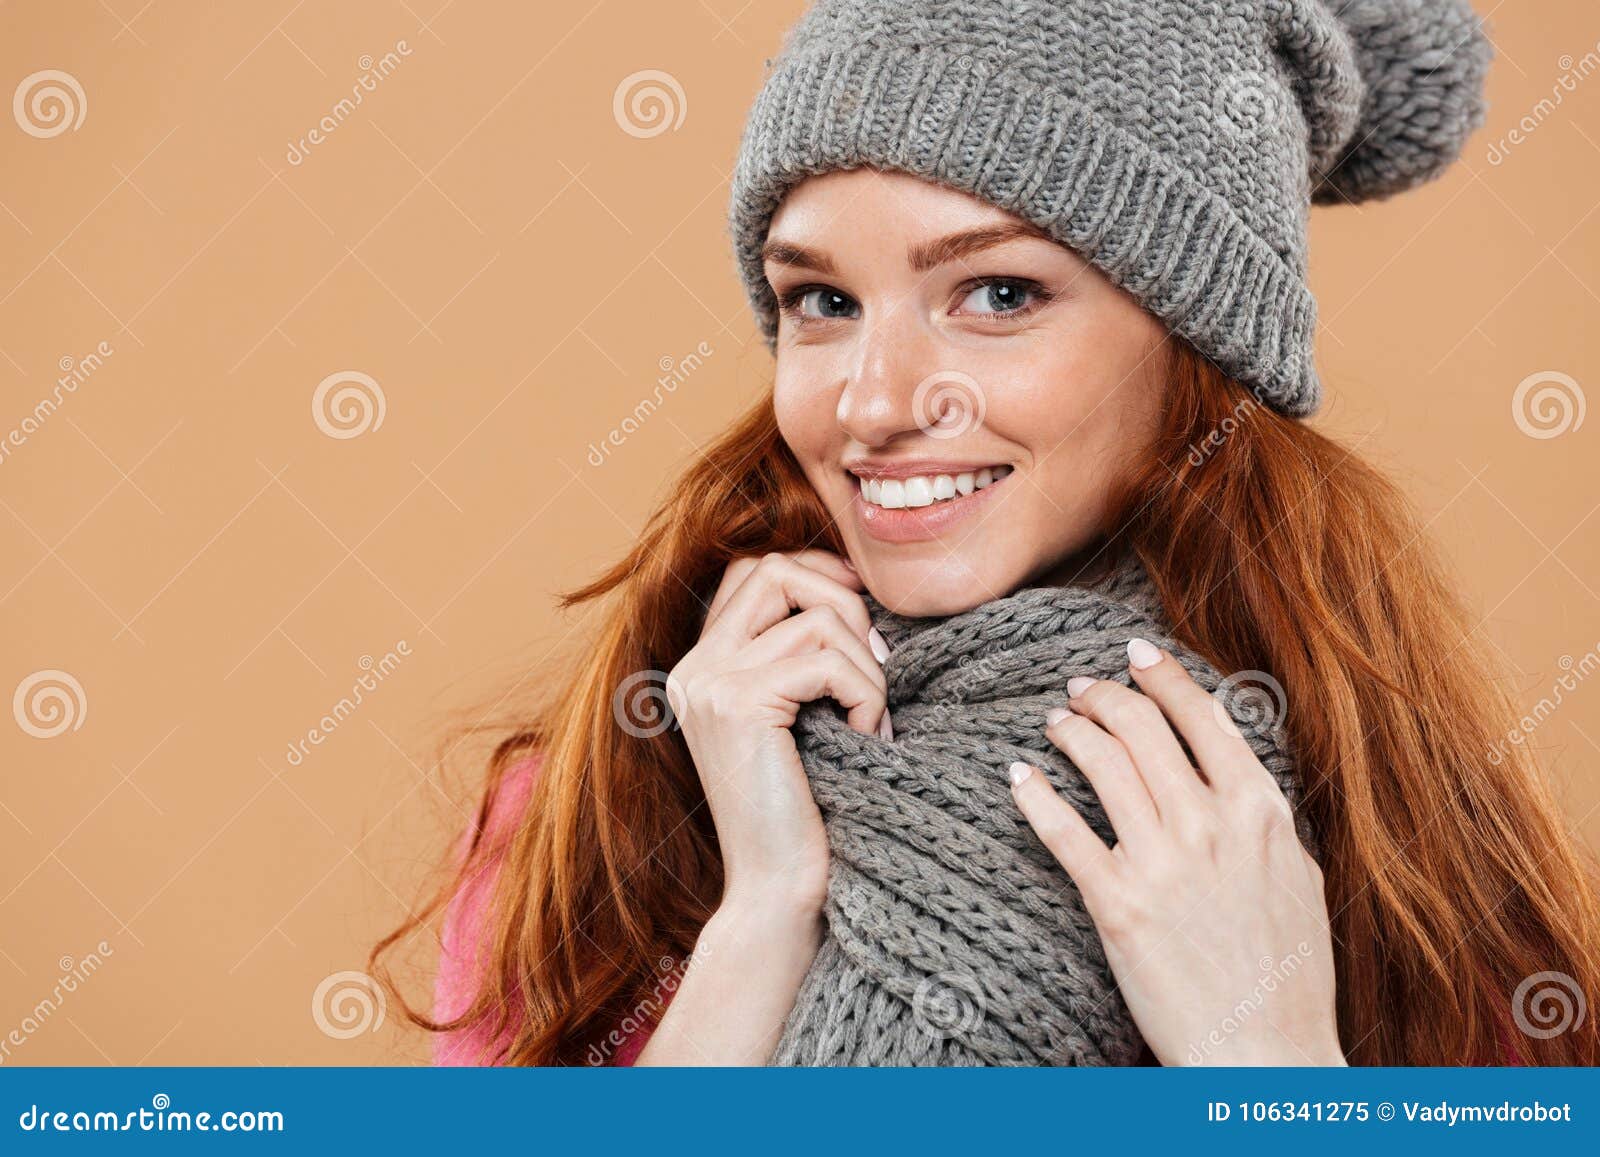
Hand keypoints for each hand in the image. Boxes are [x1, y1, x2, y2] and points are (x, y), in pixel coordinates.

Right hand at [666, 549, 888, 914]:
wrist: (778, 890)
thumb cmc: (804, 810)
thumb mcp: (799, 718)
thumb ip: (801, 656)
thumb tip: (856, 590)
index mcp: (702, 667)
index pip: (753, 570)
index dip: (815, 573)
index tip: (862, 614)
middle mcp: (694, 668)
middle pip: (776, 570)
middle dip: (844, 604)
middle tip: (875, 665)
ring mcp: (710, 683)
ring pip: (816, 618)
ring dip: (867, 666)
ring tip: (873, 720)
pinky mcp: (738, 705)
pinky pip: (828, 662)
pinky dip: (866, 694)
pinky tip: (867, 737)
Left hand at [1007, 638, 1344, 1065]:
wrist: (1266, 1054)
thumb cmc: (1288, 973)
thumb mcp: (1298, 877)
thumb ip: (1266, 819)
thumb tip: (1240, 777)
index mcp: (1260, 811)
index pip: (1204, 716)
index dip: (1163, 675)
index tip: (1136, 653)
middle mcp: (1210, 825)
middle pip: (1142, 727)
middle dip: (1103, 695)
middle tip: (1081, 689)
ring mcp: (1161, 862)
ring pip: (1101, 762)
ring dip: (1070, 730)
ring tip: (1055, 724)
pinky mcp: (1117, 904)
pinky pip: (1063, 829)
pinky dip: (1035, 794)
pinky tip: (1019, 776)